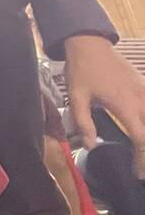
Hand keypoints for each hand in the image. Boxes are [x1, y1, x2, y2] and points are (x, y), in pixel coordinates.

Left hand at [64, 35, 144, 174]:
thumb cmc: (82, 71)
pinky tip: (143, 127)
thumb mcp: (77, 97)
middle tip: (142, 166)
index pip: (141, 139)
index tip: (137, 172)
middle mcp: (141, 100)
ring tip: (143, 152)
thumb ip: (84, 123)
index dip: (142, 159)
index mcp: (125, 106)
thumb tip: (91, 146)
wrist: (89, 43)